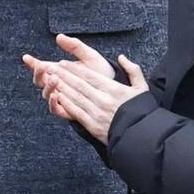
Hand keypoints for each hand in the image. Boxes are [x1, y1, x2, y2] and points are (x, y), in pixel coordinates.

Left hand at [25, 37, 144, 143]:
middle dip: (63, 75)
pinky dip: (65, 103)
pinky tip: (57, 96)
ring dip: (61, 87)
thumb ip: (133, 70)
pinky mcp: (93, 126)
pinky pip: (76, 112)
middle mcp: (104, 99)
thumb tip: (122, 57)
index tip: (63, 63)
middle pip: (79, 84)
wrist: (142, 136)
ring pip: (75, 97)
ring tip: (50, 79)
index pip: (90, 76)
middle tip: (50, 67)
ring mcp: (97, 113)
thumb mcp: (142, 88)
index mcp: (114, 89)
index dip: (74, 69)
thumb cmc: (142, 111)